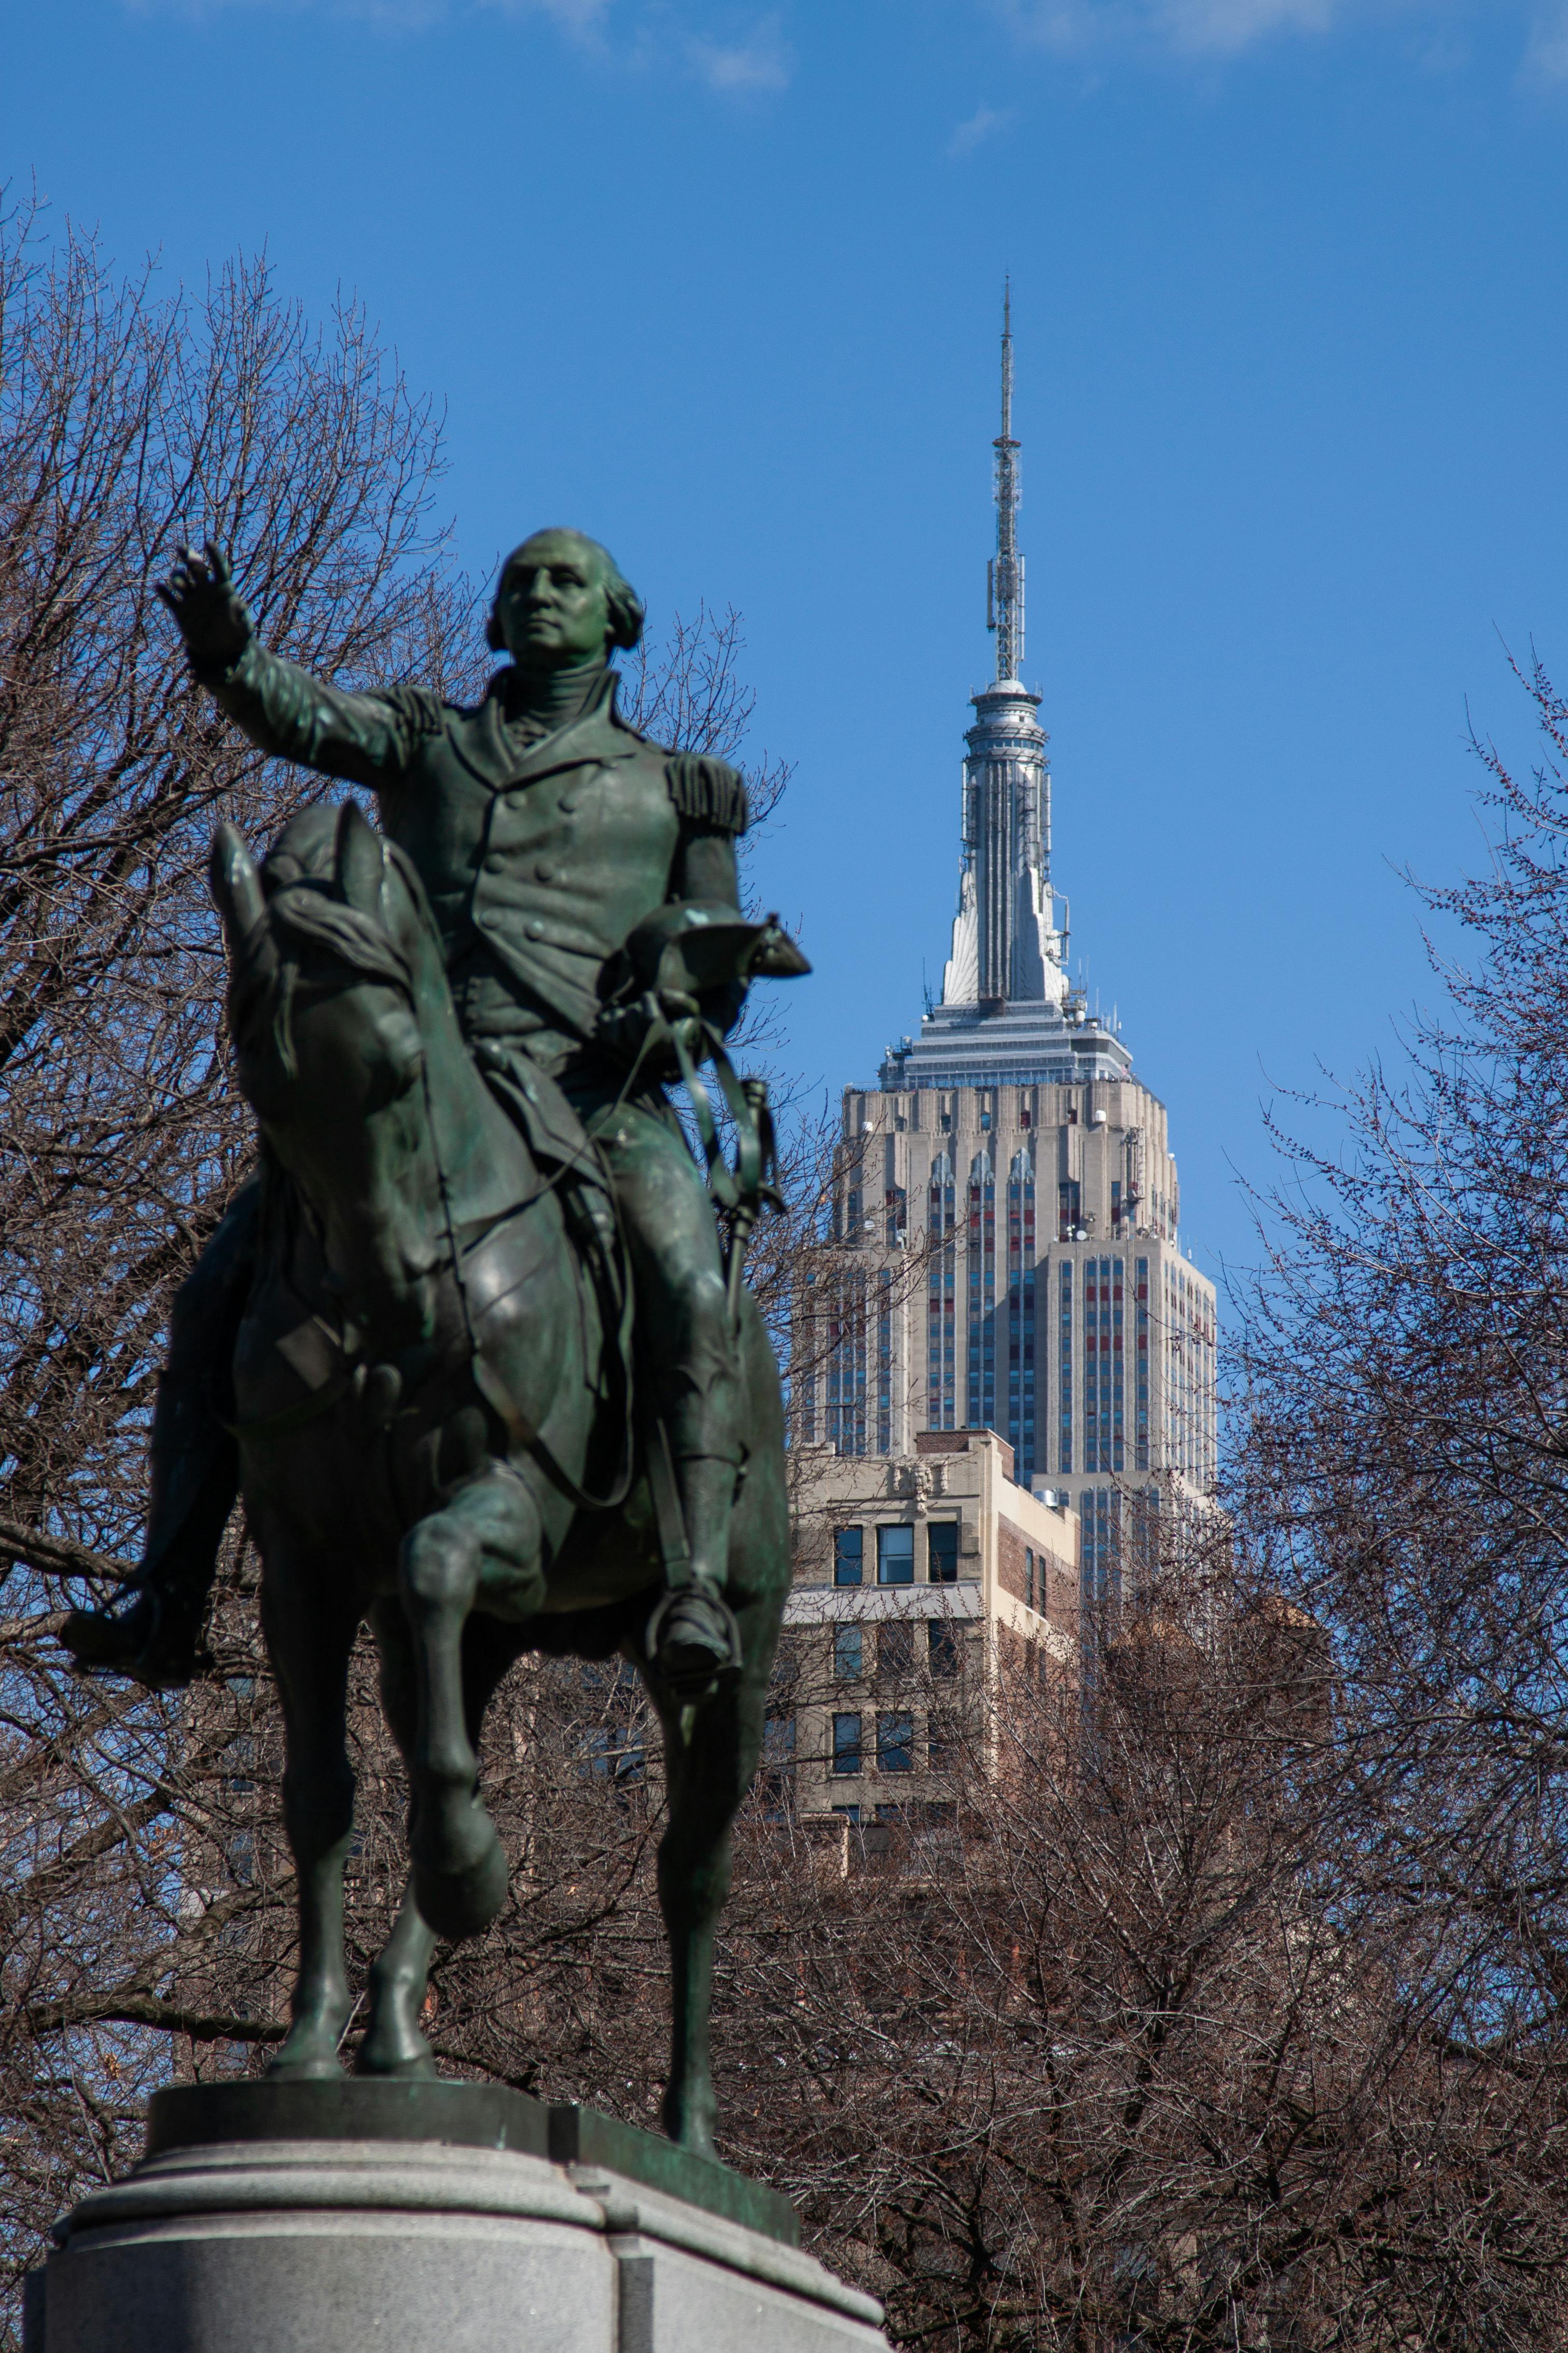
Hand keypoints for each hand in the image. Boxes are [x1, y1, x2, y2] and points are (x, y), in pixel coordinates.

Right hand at [155, 541, 252, 668]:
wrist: (221, 649)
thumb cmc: (236, 634)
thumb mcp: (242, 627)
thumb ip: (240, 616)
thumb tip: (240, 606)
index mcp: (222, 588)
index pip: (218, 567)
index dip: (213, 555)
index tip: (208, 543)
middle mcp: (205, 589)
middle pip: (195, 568)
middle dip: (188, 557)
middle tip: (182, 550)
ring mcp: (191, 599)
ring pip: (181, 581)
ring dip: (177, 578)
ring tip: (177, 583)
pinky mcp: (181, 611)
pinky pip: (169, 599)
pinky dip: (163, 593)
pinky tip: (158, 587)